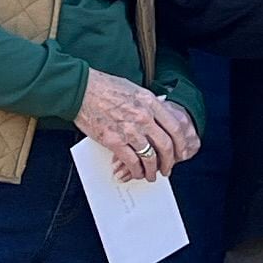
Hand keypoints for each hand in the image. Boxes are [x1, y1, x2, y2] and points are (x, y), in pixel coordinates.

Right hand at [75, 73, 197, 184]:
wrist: (82, 90)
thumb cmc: (105, 87)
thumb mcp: (135, 90)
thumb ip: (150, 104)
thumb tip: (160, 115)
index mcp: (150, 103)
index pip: (175, 127)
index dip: (181, 144)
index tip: (180, 152)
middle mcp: (143, 117)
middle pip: (166, 145)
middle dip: (169, 161)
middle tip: (168, 169)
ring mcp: (130, 130)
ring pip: (150, 157)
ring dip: (152, 170)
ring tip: (151, 175)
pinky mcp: (114, 141)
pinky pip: (131, 161)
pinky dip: (136, 171)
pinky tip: (136, 173)